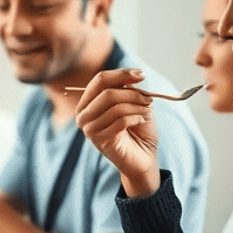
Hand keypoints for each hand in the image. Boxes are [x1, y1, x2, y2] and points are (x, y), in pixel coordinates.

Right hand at [74, 69, 160, 197]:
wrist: (143, 158)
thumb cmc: (137, 130)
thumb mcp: (134, 103)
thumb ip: (129, 89)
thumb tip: (132, 77)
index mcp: (88, 102)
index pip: (99, 80)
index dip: (121, 74)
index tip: (141, 74)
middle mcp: (83, 115)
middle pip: (106, 93)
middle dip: (132, 93)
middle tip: (149, 98)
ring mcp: (89, 129)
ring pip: (115, 107)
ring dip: (137, 107)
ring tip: (147, 112)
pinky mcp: (100, 140)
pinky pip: (120, 121)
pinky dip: (136, 118)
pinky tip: (141, 121)